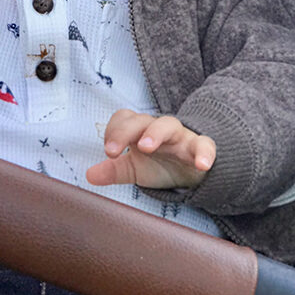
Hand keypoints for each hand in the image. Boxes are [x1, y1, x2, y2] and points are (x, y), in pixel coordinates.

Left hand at [86, 110, 215, 189]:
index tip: (108, 151)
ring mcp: (180, 136)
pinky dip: (204, 153)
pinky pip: (205, 145)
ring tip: (147, 146)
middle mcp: (158, 129)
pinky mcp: (200, 148)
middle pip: (141, 120)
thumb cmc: (159, 163)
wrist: (191, 168)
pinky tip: (202, 165)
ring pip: (169, 125)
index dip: (113, 131)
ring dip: (156, 133)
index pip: (123, 119)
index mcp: (140, 131)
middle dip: (126, 131)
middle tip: (115, 150)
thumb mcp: (134, 168)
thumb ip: (113, 170)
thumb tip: (89, 175)